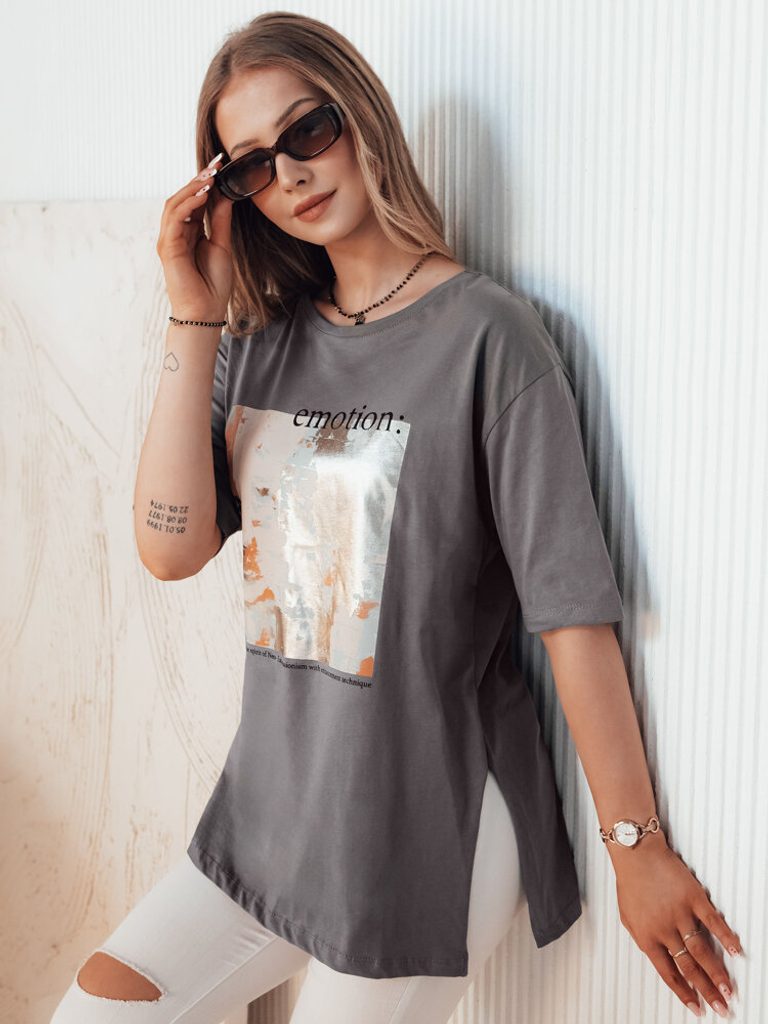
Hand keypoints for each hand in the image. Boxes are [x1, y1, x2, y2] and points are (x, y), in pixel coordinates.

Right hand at [156, 153, 234, 320]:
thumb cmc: (213, 285)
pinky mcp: (168, 247)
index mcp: (188, 232)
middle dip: (198, 179)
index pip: (194, 200)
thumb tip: (224, 195)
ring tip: (211, 176)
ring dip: (193, 187)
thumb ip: (219, 221)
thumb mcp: (221, 245)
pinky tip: (203, 194)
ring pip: (175, 203)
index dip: (205, 182)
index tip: (221, 166)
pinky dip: (189, 203)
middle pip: (182, 197)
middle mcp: (175, 233)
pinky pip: (175, 218)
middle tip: (216, 164)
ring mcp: (169, 239)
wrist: (206, 311)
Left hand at [612, 834, 742, 1017]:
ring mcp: (680, 914)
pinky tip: (736, 951)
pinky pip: (713, 922)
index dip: (683, 992)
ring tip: (729, 990)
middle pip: (689, 967)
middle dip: (706, 991)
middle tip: (720, 1007)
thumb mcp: (627, 917)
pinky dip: (726, 938)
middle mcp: (664, 929)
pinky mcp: (693, 897)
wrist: (636, 853)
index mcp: (646, 937)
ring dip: (717, 974)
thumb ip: (643, 939)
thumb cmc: (630, 882)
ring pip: (702, 951)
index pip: (668, 973)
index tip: (696, 1007)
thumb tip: (656, 957)